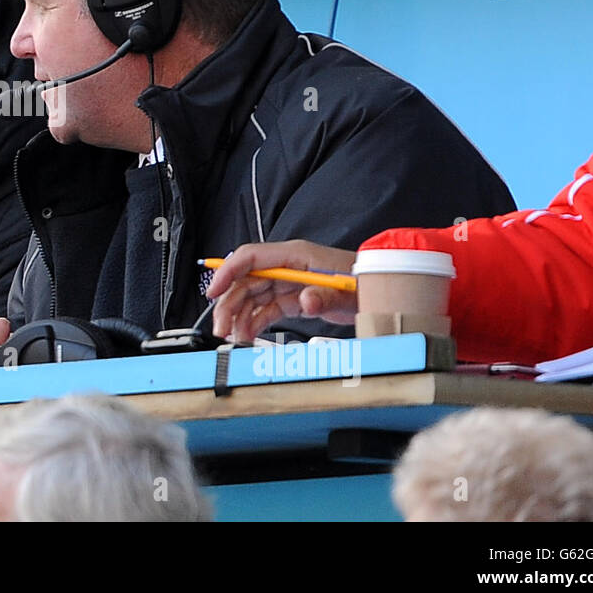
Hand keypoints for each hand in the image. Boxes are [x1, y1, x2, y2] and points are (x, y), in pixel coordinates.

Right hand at [205, 240, 357, 343]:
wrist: (378, 292)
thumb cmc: (363, 283)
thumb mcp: (346, 291)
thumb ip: (325, 296)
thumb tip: (306, 301)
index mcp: (294, 255)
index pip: (250, 258)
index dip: (228, 272)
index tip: (213, 291)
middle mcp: (286, 267)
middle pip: (246, 281)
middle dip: (229, 304)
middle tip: (221, 328)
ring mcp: (287, 283)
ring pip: (252, 297)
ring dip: (238, 316)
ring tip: (233, 337)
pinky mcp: (292, 299)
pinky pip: (265, 309)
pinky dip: (253, 322)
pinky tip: (247, 335)